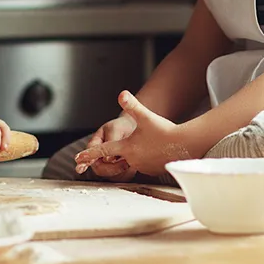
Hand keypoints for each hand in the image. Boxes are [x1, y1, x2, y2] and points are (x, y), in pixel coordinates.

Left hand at [74, 91, 194, 176]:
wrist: (186, 144)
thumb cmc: (165, 130)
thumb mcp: (145, 116)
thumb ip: (132, 105)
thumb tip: (121, 94)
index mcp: (127, 147)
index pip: (103, 150)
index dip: (90, 153)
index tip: (78, 158)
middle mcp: (132, 160)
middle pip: (118, 157)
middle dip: (120, 150)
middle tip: (137, 140)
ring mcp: (142, 167)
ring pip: (132, 159)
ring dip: (136, 151)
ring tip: (151, 142)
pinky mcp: (152, 170)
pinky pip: (144, 163)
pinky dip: (146, 157)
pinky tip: (157, 149)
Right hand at [75, 114, 138, 180]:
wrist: (135, 128)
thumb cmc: (122, 126)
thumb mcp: (115, 128)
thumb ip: (110, 140)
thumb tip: (107, 159)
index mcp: (96, 144)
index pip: (88, 154)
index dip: (83, 162)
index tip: (80, 169)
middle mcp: (100, 156)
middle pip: (99, 169)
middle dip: (111, 168)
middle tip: (123, 162)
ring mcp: (110, 164)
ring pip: (110, 175)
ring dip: (120, 171)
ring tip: (128, 161)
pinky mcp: (120, 171)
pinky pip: (122, 177)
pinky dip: (128, 173)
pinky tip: (132, 165)